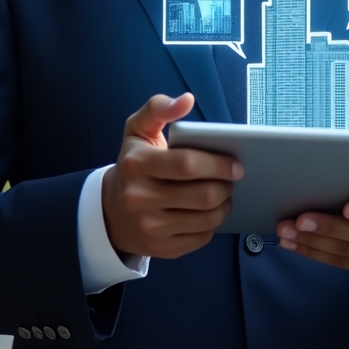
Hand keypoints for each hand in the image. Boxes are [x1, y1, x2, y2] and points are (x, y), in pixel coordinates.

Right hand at [102, 93, 242, 259]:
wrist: (112, 210)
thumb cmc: (134, 162)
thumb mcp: (138, 129)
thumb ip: (159, 107)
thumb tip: (187, 99)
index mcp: (137, 164)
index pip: (187, 164)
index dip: (218, 164)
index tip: (236, 163)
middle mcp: (139, 198)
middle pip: (202, 195)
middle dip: (226, 186)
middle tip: (233, 179)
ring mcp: (149, 227)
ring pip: (206, 219)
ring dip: (224, 205)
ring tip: (224, 193)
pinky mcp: (160, 248)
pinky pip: (201, 238)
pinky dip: (212, 224)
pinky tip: (209, 212)